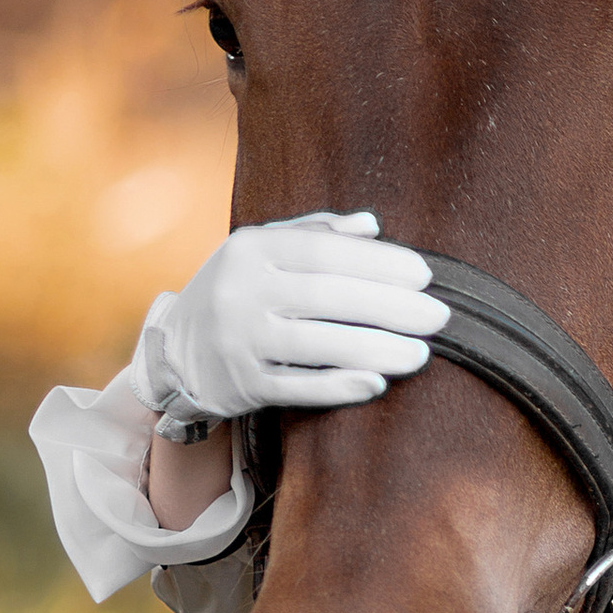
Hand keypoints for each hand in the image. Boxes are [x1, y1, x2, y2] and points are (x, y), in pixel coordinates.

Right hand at [146, 213, 449, 421]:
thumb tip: (371, 225)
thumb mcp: (262, 250)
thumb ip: (315, 233)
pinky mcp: (242, 385)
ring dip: (376, 349)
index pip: (324, 252)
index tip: (424, 275)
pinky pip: (298, 387)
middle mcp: (241, 292)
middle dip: (390, 306)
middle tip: (438, 316)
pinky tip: (376, 382)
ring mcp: (239, 341)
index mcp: (250, 250)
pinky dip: (339, 386)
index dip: (378, 263)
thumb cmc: (237, 292)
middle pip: (327, 297)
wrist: (174, 351)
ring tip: (421, 352)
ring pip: (316, 345)